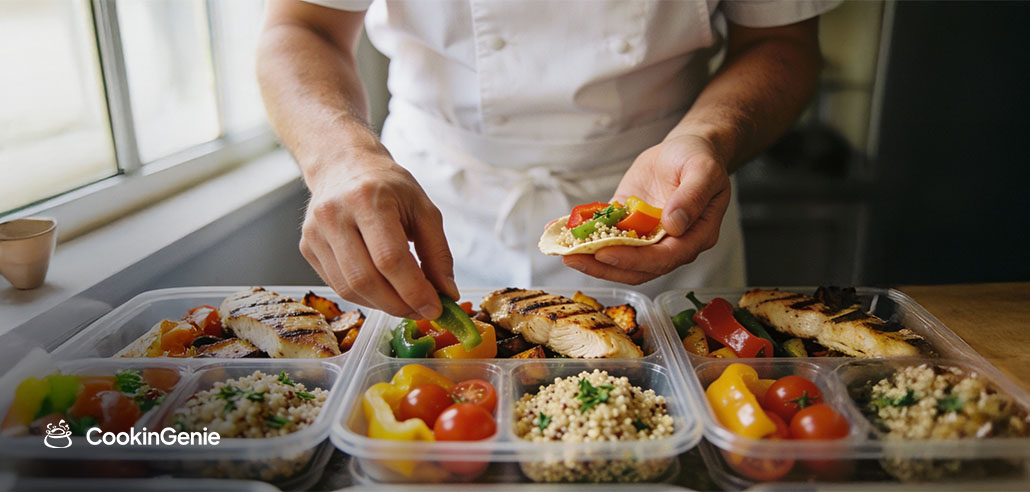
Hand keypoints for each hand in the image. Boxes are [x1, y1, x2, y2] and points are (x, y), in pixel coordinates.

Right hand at [300, 148, 458, 318]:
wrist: (343, 165)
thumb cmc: (387, 185)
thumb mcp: (423, 209)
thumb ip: (438, 252)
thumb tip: (447, 293)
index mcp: (367, 199)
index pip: (390, 258)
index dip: (414, 291)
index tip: (435, 308)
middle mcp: (334, 215)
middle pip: (366, 279)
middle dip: (399, 304)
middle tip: (422, 310)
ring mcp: (315, 233)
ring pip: (349, 289)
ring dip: (383, 305)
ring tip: (405, 302)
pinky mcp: (308, 248)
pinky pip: (338, 286)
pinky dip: (365, 297)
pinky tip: (383, 291)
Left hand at [562, 135, 730, 283]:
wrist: (687, 148)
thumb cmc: (700, 158)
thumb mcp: (703, 170)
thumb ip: (692, 197)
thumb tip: (674, 224)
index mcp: (695, 236)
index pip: (664, 258)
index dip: (634, 260)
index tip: (606, 254)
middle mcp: (671, 243)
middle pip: (637, 267)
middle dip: (604, 266)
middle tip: (573, 258)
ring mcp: (648, 236)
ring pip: (619, 257)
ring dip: (591, 258)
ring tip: (564, 252)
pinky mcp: (629, 224)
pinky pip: (606, 234)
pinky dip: (584, 235)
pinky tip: (558, 231)